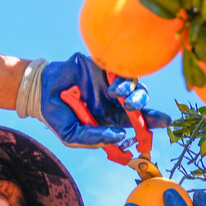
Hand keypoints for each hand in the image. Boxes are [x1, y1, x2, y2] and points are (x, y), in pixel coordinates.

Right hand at [16, 53, 170, 147]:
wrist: (39, 91)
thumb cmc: (56, 115)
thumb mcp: (72, 135)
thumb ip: (94, 137)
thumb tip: (120, 137)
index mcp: (111, 117)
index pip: (136, 122)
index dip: (151, 122)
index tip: (165, 123)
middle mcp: (114, 100)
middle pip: (140, 103)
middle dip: (150, 111)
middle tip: (153, 116)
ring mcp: (110, 82)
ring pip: (135, 86)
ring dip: (134, 94)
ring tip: (121, 98)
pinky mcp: (103, 67)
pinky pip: (121, 69)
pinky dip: (122, 78)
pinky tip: (113, 87)